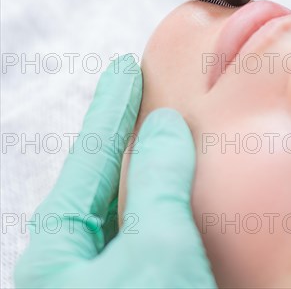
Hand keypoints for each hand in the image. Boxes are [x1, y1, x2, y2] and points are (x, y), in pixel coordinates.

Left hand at [14, 55, 215, 287]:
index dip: (110, 110)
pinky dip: (169, 212)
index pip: (87, 162)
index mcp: (56, 258)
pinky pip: (151, 241)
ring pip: (129, 216)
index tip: (124, 70)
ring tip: (171, 141)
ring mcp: (109, 283)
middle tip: (143, 99)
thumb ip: (159, 180)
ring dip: (153, 178)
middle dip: (126, 141)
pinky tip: (188, 200)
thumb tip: (163, 127)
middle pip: (100, 187)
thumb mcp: (159, 246)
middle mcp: (74, 270)